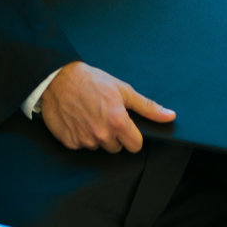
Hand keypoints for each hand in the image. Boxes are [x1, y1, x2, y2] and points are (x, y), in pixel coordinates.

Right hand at [40, 61, 175, 151]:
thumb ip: (147, 107)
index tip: (124, 124)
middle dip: (114, 135)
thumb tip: (170, 116)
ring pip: (99, 146)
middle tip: (103, 115)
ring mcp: (84, 140)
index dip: (132, 135)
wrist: (57, 78)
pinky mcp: (69, 142)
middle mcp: (101, 134)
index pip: (135, 146)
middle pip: (116, 147)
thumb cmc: (90, 80)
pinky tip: (77, 119)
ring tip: (88, 114)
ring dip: (96, 135)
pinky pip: (81, 145)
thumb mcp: (123, 90)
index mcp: (118, 122)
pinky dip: (80, 135)